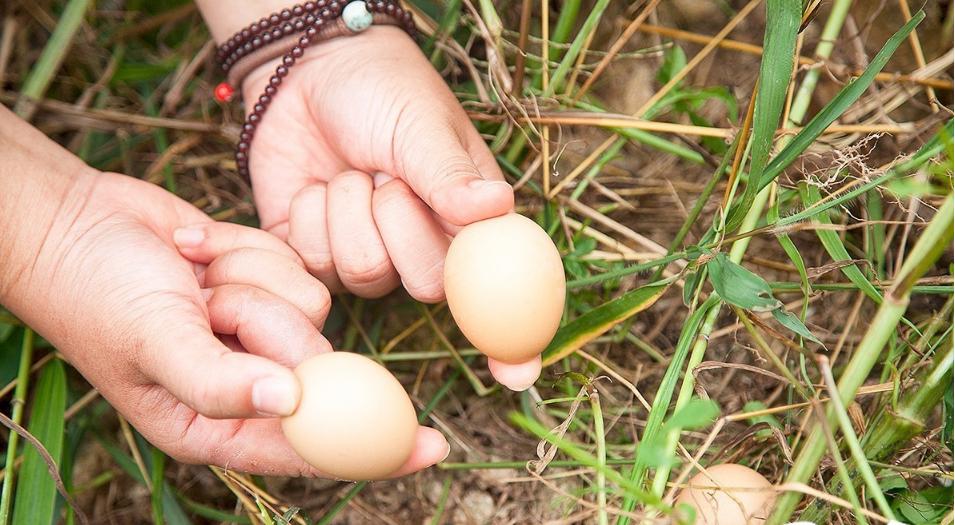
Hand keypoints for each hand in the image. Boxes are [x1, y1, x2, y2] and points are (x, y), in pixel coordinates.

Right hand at [1, 163, 446, 473]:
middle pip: (317, 364)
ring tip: (197, 281)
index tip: (433, 446)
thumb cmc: (99, 295)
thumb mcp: (154, 344)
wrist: (78, 223)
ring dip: (249, 283)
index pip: (313, 447)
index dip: (376, 449)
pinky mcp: (267, 282)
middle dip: (263, 324)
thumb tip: (291, 402)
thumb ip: (219, 382)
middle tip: (210, 306)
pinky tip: (202, 254)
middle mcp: (251, 382)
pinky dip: (248, 253)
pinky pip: (295, 265)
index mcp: (219, 422)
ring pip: (310, 306)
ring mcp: (261, 329)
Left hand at [240, 26, 539, 389]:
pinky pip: (315, 265)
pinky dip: (310, 217)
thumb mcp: (423, 125)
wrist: (310, 75)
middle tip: (388, 176)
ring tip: (351, 172)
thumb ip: (451, 175)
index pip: (502, 293)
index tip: (516, 373)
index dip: (514, 338)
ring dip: (349, 210)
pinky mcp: (318, 257)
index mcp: (468, 222)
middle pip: (426, 286)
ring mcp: (371, 257)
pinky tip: (316, 187)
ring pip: (363, 273)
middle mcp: (424, 249)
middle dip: (400, 222)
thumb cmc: (383, 92)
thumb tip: (496, 208)